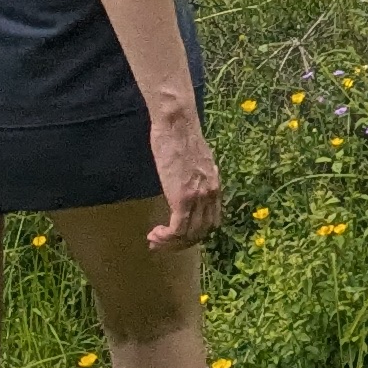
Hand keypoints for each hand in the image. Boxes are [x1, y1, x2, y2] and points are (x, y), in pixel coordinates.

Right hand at [145, 109, 224, 252]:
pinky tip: (153, 235)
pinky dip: (166, 238)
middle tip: (161, 242)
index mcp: (214, 185)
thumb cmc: (180, 136)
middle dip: (181, 243)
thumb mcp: (194, 160)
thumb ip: (195, 174)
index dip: (193, 233)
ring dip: (170, 243)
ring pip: (189, 235)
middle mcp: (211, 194)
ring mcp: (198, 197)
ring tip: (153, 240)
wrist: (177, 124)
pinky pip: (178, 230)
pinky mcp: (183, 198)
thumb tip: (188, 180)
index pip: (211, 221)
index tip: (176, 235)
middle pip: (201, 232)